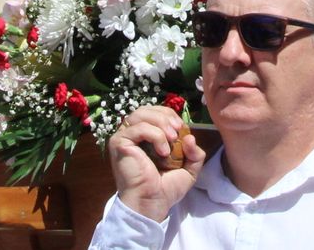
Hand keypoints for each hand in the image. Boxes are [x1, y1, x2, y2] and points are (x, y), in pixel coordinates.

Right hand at [105, 105, 205, 222]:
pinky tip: (162, 151)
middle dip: (166, 116)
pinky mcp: (119, 143)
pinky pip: (139, 128)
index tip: (182, 129)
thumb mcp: (188, 169)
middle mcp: (132, 134)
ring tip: (172, 139)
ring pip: (141, 114)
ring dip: (161, 123)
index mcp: (144, 136)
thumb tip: (190, 137)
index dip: (170, 116)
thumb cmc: (164, 189)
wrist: (150, 203)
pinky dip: (155, 135)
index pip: (155, 112)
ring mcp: (123, 137)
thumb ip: (194, 153)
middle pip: (147, 109)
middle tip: (178, 131)